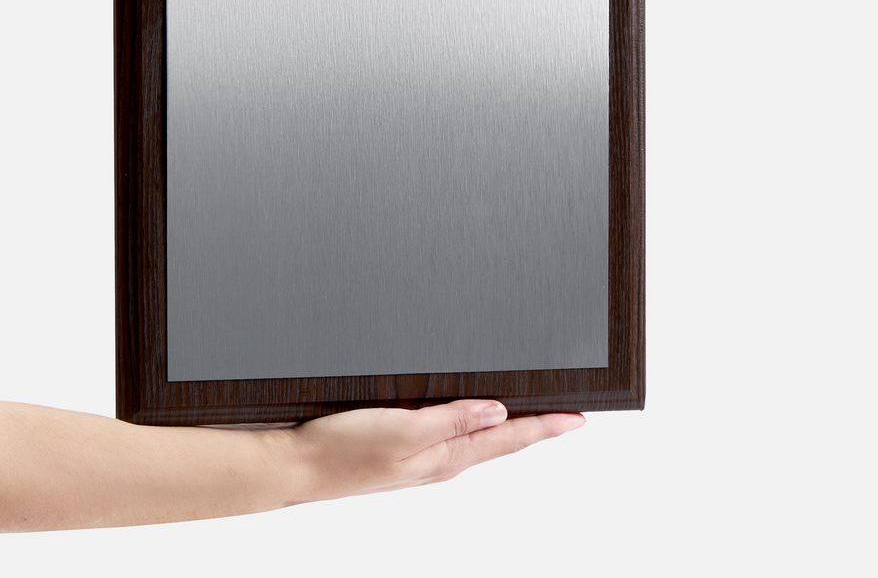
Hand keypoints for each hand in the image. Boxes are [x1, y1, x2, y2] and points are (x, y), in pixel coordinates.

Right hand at [270, 399, 584, 502]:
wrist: (300, 466)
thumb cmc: (345, 450)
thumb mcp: (405, 428)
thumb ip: (452, 419)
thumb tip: (498, 411)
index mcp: (446, 456)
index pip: (508, 438)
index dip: (545, 426)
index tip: (577, 419)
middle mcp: (441, 458)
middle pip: (501, 440)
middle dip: (536, 426)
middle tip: (566, 417)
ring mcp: (423, 455)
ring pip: (479, 437)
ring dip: (509, 425)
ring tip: (534, 414)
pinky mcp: (405, 446)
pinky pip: (453, 433)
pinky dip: (474, 422)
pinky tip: (475, 414)